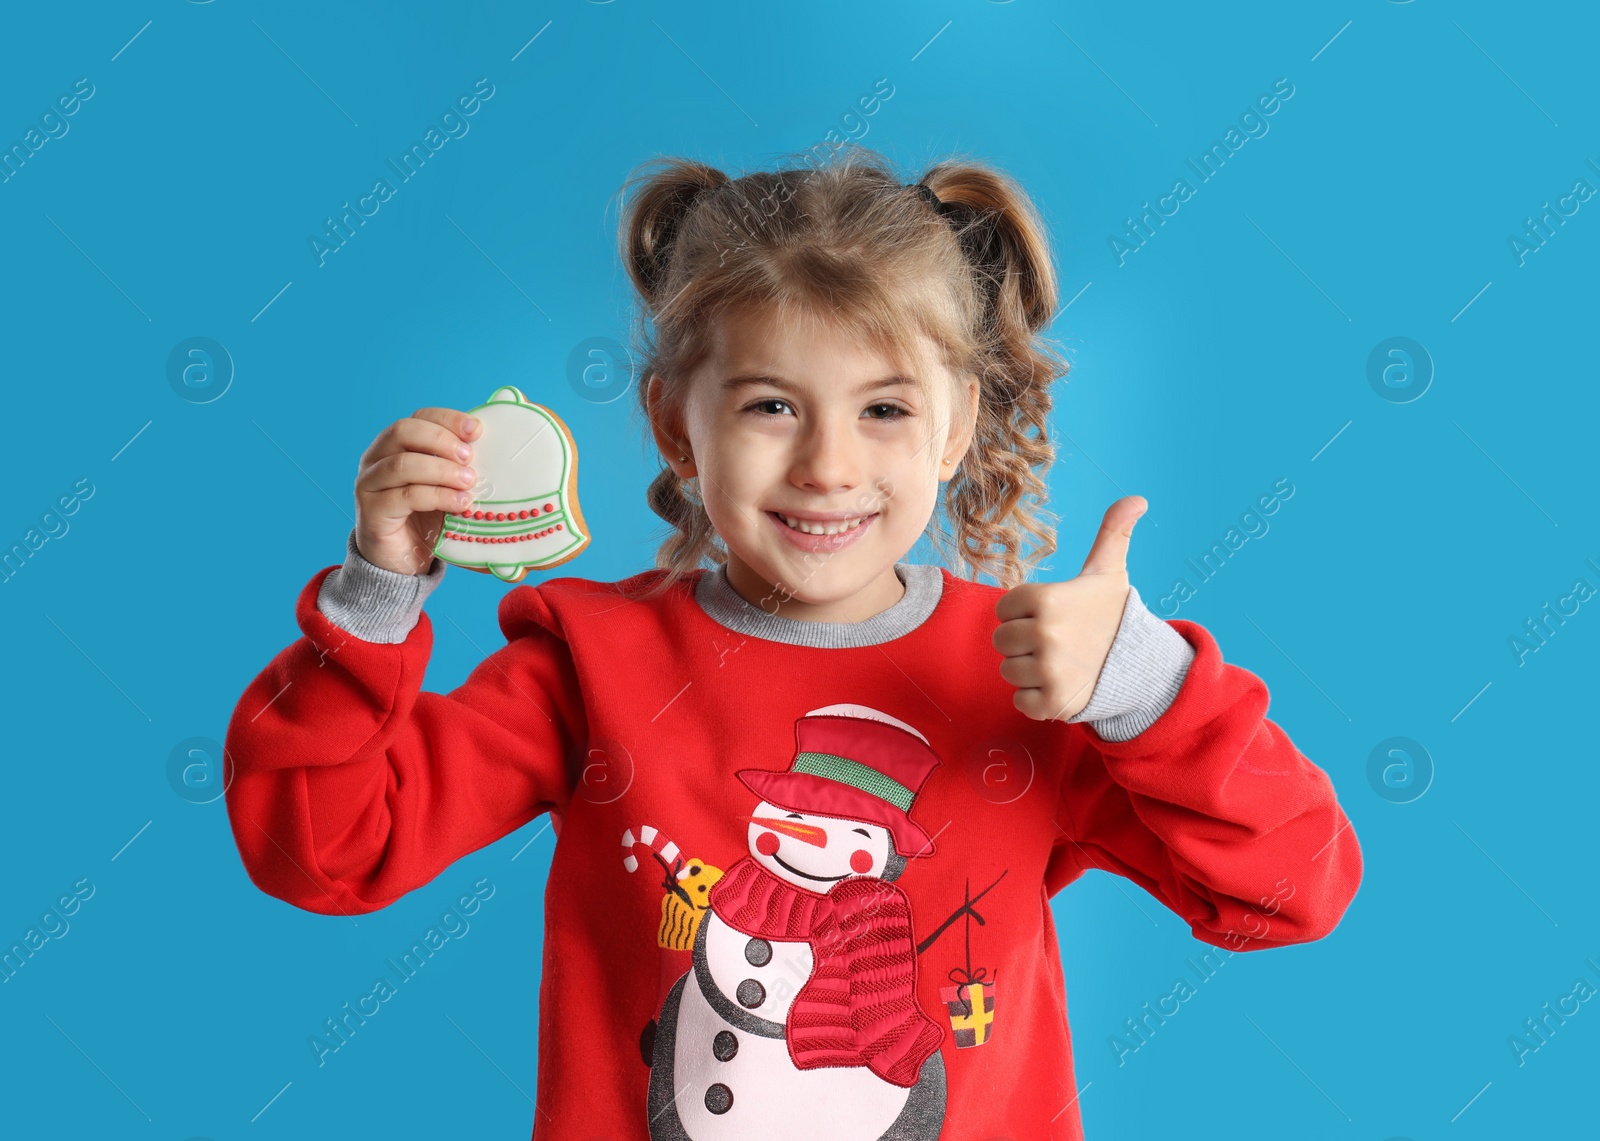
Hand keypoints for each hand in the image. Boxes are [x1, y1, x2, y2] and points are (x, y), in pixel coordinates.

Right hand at [354, 407, 482, 574]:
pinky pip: (404, 496)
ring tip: (469, 482)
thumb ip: (459, 466)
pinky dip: (437, 496)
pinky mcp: (372, 511)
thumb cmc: (426, 518)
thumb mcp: (446, 486)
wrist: (402, 561)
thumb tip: (494, 446)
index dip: (447, 419)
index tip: (477, 430)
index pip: (418, 417)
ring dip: (442, 470)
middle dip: (441, 440)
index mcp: (394, 445)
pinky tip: (459, 503)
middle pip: (403, 431)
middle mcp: (376, 459)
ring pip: (402, 464)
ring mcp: (369, 485)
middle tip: (470, 457)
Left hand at [993, 495, 1147, 721]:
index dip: (1023, 613)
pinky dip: (1035, 699)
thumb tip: (1137, 498)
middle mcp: (1045, 633)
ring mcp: (1048, 669)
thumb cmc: (1114, 616)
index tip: (1052, 616)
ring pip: (1008, 670)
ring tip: (1060, 663)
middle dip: (1023, 642)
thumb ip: (1113, 532)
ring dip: (1029, 671)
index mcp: (1047, 599)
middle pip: (1001, 640)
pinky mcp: (1052, 701)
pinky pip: (1019, 701)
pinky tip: (1059, 686)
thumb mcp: (1110, 571)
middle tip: (1057, 642)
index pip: (1004, 608)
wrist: (1141, 666)